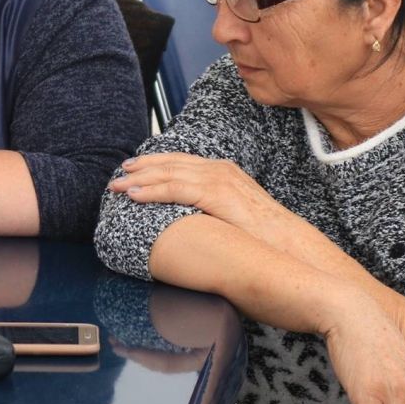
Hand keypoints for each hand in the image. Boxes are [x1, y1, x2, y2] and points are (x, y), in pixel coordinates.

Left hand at [111, 152, 287, 237]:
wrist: (287, 241)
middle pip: (170, 162)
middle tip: (118, 174)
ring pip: (168, 173)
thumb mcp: (232, 214)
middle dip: (141, 167)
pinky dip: (151, 191)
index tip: (134, 169)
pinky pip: (174, 189)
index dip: (154, 164)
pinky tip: (133, 195)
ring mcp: (218, 178)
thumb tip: (190, 218)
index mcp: (222, 171)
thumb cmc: (261, 235)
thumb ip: (211, 208)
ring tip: (117, 185)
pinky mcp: (215, 193)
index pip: (180, 162)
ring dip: (138, 178)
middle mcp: (218, 169)